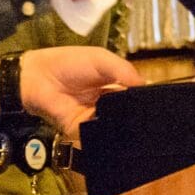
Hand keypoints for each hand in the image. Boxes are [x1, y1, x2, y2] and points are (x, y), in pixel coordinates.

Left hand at [16, 46, 143, 142]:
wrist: (37, 78)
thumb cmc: (68, 63)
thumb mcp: (100, 58)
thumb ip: (122, 70)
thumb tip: (144, 86)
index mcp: (115, 84)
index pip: (136, 95)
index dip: (145, 99)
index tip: (157, 104)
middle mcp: (109, 103)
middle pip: (129, 112)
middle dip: (137, 114)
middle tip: (149, 118)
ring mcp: (97, 118)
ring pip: (117, 126)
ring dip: (124, 125)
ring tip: (136, 125)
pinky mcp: (85, 130)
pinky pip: (100, 135)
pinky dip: (107, 134)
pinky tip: (116, 131)